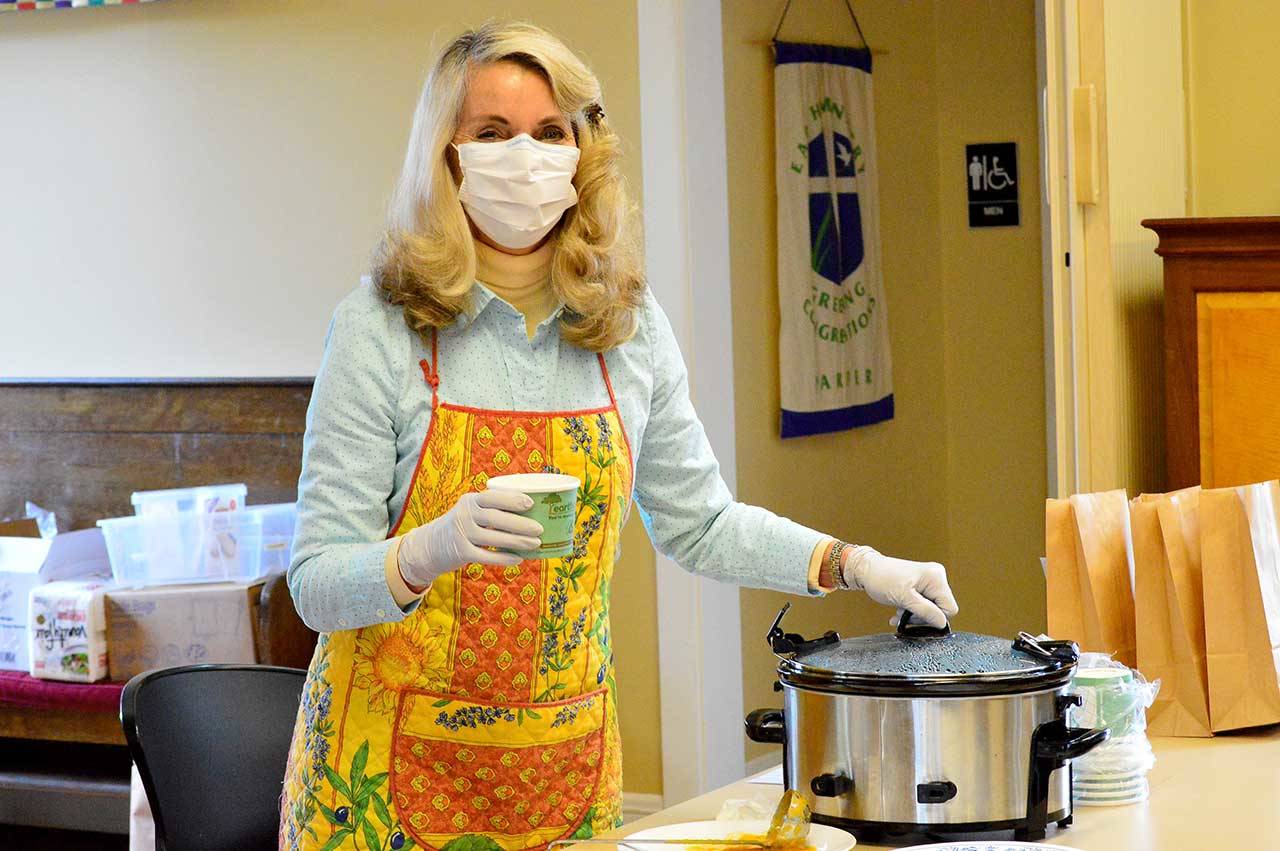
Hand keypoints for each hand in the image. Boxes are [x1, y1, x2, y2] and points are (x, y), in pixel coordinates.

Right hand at [397, 490, 543, 588]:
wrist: (430, 546)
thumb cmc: (462, 526)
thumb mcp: (471, 511)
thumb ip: (491, 510)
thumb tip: (530, 513)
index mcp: (470, 501)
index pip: (493, 497)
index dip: (513, 499)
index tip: (531, 504)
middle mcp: (464, 515)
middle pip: (496, 518)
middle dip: (520, 523)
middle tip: (540, 528)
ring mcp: (461, 534)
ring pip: (494, 538)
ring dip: (517, 541)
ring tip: (536, 543)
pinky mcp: (460, 552)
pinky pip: (486, 556)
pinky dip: (504, 558)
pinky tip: (519, 559)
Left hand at [842, 545, 958, 628]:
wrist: (867, 570)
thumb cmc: (882, 579)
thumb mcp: (904, 598)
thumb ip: (925, 611)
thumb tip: (941, 623)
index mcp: (936, 577)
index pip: (949, 608)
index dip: (934, 617)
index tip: (915, 617)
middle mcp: (936, 577)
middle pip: (940, 609)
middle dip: (922, 616)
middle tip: (904, 615)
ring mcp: (930, 580)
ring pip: (931, 608)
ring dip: (914, 614)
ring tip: (899, 611)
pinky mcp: (922, 585)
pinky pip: (924, 604)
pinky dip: (912, 610)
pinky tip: (899, 610)